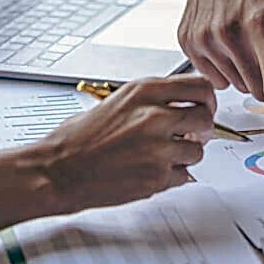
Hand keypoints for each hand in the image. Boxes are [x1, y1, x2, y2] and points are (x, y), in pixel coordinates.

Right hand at [0, 75, 215, 231]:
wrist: (56, 171)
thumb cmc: (79, 138)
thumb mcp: (119, 101)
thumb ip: (154, 99)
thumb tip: (187, 103)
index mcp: (145, 91)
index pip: (201, 86)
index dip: (207, 98)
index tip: (205, 106)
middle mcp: (155, 116)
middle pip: (206, 117)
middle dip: (201, 128)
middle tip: (191, 134)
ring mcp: (158, 148)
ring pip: (198, 150)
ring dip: (185, 155)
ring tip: (159, 156)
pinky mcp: (157, 177)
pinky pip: (184, 176)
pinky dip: (172, 176)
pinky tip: (150, 171)